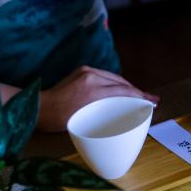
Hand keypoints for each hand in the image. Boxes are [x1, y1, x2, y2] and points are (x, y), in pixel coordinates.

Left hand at [37, 66, 158, 131]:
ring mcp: (87, 72)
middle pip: (121, 83)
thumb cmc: (58, 119)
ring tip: (139, 96)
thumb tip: (121, 115)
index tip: (152, 102)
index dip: (140, 96)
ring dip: (128, 87)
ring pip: (114, 78)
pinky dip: (116, 83)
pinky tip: (121, 90)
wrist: (38, 107)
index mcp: (92, 90)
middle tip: (151, 99)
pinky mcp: (83, 71)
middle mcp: (91, 76)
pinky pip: (105, 76)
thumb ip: (103, 113)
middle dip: (137, 91)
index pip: (123, 91)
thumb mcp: (84, 119)